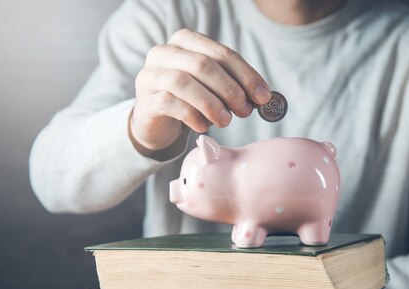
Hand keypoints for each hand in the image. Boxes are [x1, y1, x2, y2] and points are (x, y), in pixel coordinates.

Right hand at [130, 29, 272, 152]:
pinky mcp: (145, 100)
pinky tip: (204, 126)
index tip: (263, 97)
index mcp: (185, 41)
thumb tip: (263, 98)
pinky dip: (192, 115)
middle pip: (203, 65)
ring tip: (226, 121)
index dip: (245, 75)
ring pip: (183, 82)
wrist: (155, 120)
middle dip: (230, 89)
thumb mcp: (212, 88)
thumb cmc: (189, 99)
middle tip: (245, 111)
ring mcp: (151, 75)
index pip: (221, 53)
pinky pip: (169, 103)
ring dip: (211, 103)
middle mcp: (164, 52)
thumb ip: (234, 87)